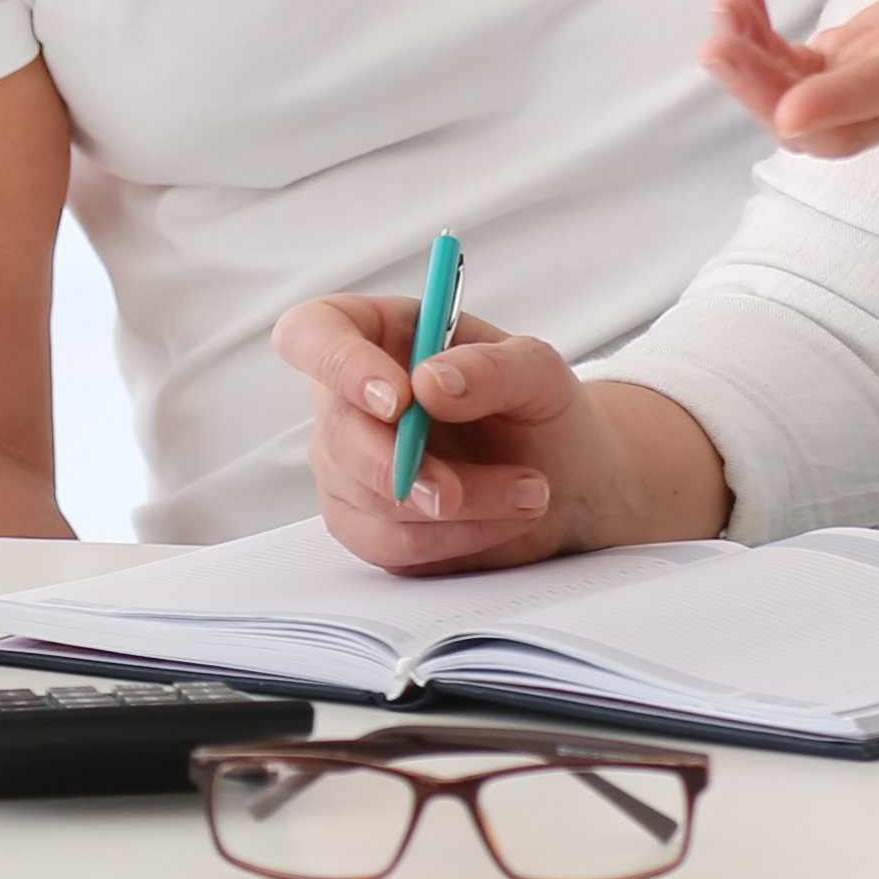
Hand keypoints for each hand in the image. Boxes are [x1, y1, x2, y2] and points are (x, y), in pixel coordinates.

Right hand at [274, 292, 696, 573]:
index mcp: (377, 335)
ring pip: (368, 496)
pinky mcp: (368, 524)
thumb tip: (430, 383)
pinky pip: (389, 543)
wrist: (566, 479)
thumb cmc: (540, 409)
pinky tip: (501, 520)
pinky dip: (454, 539)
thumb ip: (490, 368)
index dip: (339, 365)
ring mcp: (350, 466)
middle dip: (404, 465)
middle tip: (461, 485)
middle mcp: (350, 400)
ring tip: (528, 492)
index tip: (398, 400)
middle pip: (336, 432)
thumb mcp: (538, 373)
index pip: (313, 334)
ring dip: (456, 506)